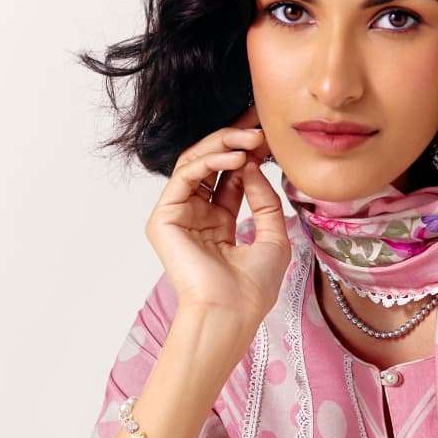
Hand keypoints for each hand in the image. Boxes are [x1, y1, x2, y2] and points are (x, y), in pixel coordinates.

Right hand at [146, 104, 291, 325]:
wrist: (233, 311)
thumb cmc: (253, 287)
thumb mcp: (273, 237)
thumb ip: (264, 200)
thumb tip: (252, 165)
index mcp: (219, 224)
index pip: (229, 177)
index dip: (247, 153)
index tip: (267, 135)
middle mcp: (196, 217)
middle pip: (210, 165)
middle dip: (234, 141)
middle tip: (257, 126)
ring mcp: (178, 216)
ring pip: (195, 164)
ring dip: (224, 146)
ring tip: (251, 139)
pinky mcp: (164, 218)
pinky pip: (185, 176)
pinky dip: (210, 161)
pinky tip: (236, 158)